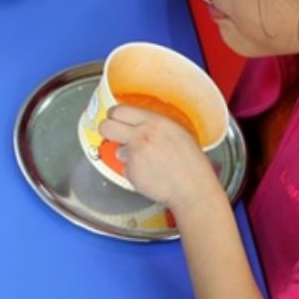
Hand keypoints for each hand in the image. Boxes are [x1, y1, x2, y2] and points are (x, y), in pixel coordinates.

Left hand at [98, 105, 221, 211]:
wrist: (192, 188)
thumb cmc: (190, 163)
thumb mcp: (177, 132)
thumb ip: (154, 125)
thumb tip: (136, 122)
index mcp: (154, 122)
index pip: (119, 110)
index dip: (113, 115)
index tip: (114, 118)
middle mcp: (141, 136)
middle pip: (106, 126)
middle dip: (106, 130)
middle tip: (112, 135)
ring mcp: (134, 155)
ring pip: (117, 151)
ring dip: (127, 156)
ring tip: (148, 162)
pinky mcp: (131, 172)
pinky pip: (126, 169)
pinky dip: (134, 172)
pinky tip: (150, 174)